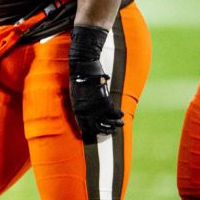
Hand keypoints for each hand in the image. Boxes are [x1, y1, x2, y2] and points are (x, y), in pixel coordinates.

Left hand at [68, 25, 123, 139]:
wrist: (83, 67)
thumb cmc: (79, 78)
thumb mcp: (77, 95)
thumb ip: (83, 104)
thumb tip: (89, 112)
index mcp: (77, 110)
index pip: (84, 128)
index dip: (93, 131)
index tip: (100, 131)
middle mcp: (86, 112)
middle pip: (97, 128)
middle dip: (106, 130)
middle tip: (113, 130)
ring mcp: (95, 108)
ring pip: (108, 122)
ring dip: (115, 124)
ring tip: (120, 124)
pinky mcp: (105, 102)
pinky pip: (114, 113)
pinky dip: (119, 114)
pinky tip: (122, 114)